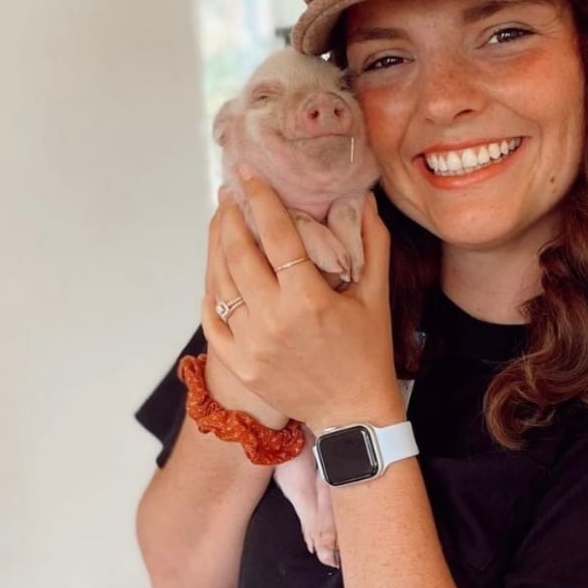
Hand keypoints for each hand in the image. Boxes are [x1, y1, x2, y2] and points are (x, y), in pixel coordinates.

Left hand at [203, 171, 404, 433]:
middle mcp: (274, 319)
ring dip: (215, 247)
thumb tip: (364, 200)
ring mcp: (251, 343)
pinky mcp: (239, 363)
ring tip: (220, 224)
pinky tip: (215, 271)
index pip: (277, 234)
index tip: (249, 174)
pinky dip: (211, 291)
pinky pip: (212, 319)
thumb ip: (372, 243)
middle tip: (229, 195)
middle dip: (229, 217)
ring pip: (219, 283)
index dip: (261, 199)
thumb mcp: (376, 296)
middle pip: (238, 253)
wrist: (352, 413)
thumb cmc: (368, 353)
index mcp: (309, 299)